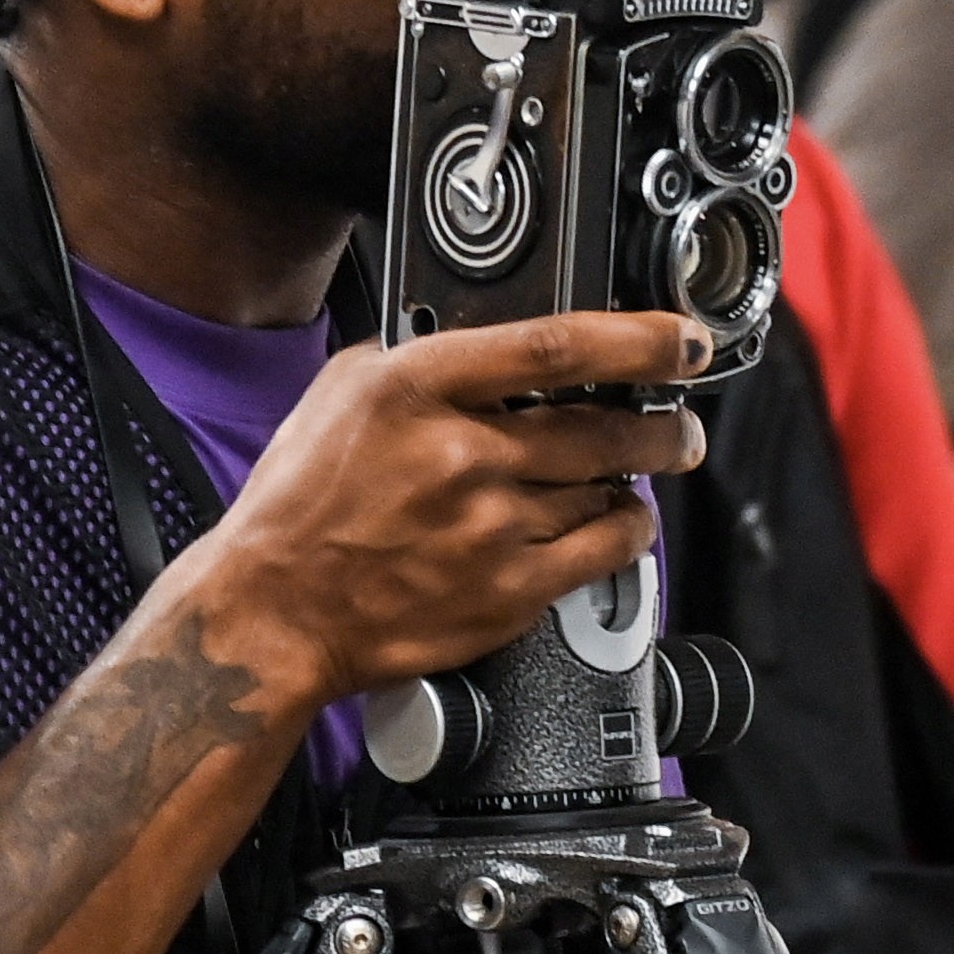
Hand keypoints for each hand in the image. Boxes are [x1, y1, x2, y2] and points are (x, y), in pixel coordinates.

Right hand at [186, 313, 710, 704]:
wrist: (274, 614)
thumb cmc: (299, 508)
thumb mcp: (341, 395)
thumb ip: (418, 359)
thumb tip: (491, 344)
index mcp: (416, 390)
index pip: (555, 347)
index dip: (637, 339)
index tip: (679, 339)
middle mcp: (460, 455)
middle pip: (602, 427)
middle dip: (660, 422)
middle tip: (677, 420)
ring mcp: (489, 528)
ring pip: (607, 490)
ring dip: (635, 478)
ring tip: (637, 472)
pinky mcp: (508, 593)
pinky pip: (604, 554)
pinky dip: (625, 532)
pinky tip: (619, 522)